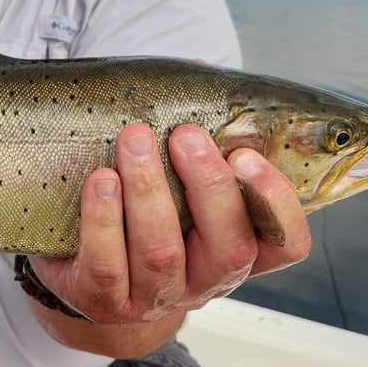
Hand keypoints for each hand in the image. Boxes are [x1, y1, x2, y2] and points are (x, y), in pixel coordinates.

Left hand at [30, 124, 310, 328]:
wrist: (80, 262)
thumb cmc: (138, 203)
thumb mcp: (174, 170)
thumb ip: (195, 127)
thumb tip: (197, 65)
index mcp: (236, 247)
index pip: (287, 243)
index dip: (276, 203)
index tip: (246, 155)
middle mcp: (204, 279)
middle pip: (229, 248)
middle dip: (209, 186)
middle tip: (185, 136)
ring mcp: (155, 296)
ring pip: (161, 253)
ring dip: (148, 190)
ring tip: (133, 140)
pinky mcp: (104, 301)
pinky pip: (107, 266)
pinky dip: (103, 220)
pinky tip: (100, 181)